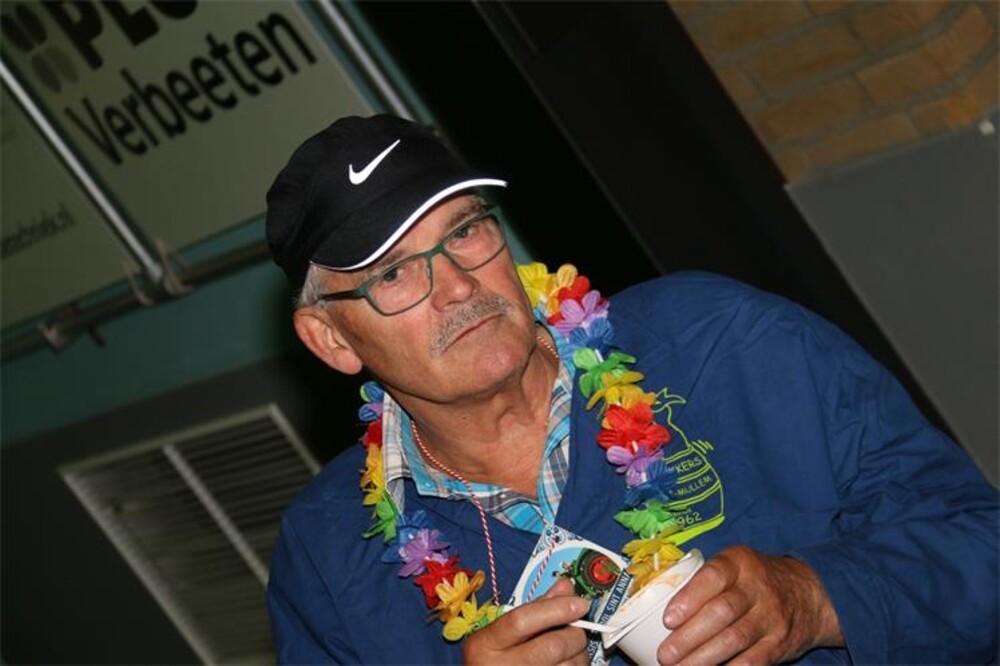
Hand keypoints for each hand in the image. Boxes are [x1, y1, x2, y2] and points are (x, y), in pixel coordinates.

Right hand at [463, 577, 590, 664]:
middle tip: (578, 630)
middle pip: (552, 646)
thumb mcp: (503, 635)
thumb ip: (535, 609)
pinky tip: (568, 665)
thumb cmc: (495, 662)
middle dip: (574, 634)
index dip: (555, 609)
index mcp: (485, 645)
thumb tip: (565, 588)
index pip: (522, 620)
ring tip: (572, 652)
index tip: (579, 603)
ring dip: (579, 656)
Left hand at [658, 546, 842, 664]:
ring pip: (735, 640)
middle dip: (690, 637)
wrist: (809, 595)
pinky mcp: (779, 643)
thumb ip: (704, 579)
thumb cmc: (755, 580)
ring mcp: (771, 617)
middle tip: (665, 654)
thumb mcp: (735, 565)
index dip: (689, 598)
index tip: (668, 619)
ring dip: (703, 658)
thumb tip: (658, 600)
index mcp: (739, 562)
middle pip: (722, 613)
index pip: (713, 576)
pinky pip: (753, 660)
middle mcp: (757, 587)